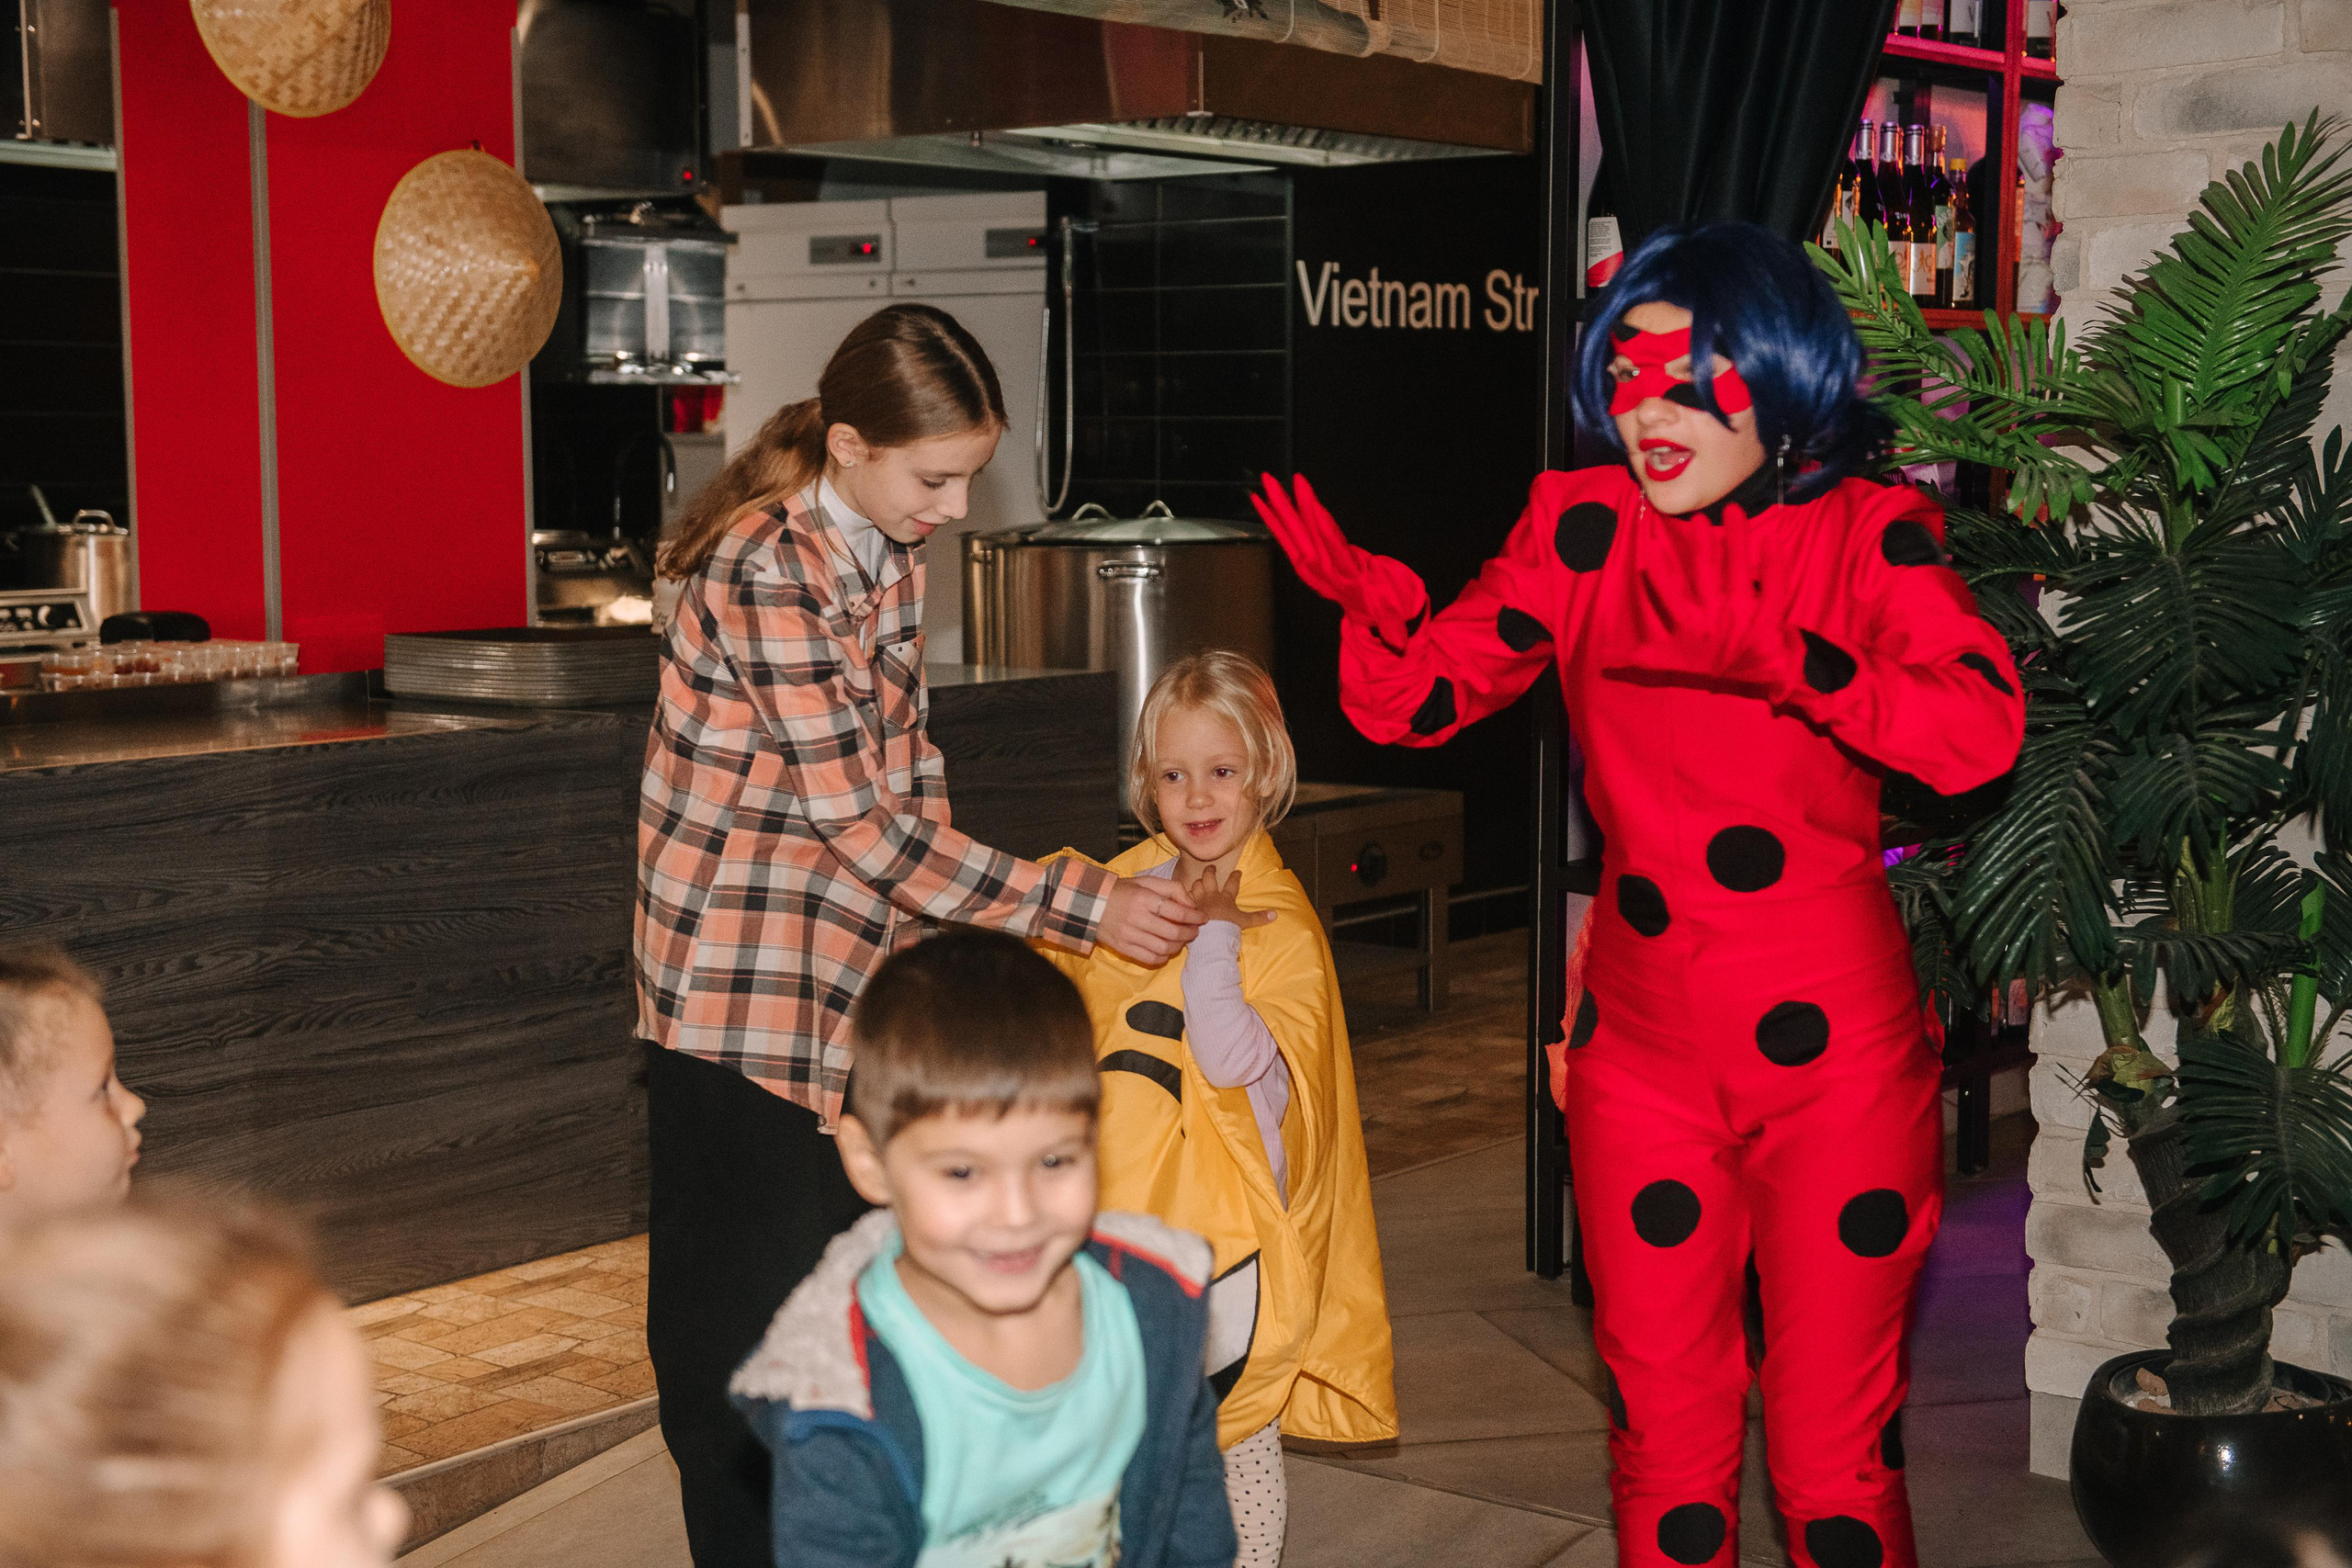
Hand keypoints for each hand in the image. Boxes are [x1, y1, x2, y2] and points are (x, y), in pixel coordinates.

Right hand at [1098, 876, 1204, 965]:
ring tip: (1182, 939)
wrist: (1091, 904)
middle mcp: (1137, 918)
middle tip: (1195, 930)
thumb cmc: (1123, 891)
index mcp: (1144, 898)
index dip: (1195, 916)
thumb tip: (1191, 902)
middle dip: (1190, 933)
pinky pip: (1150, 958)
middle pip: (1174, 932)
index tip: (1202, 917)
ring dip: (1179, 946)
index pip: (1178, 912)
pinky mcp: (1124, 948)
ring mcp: (1130, 935)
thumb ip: (1172, 888)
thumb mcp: (1146, 881)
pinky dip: (1164, 957)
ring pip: (1164, 948)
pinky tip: (1167, 949)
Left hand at [1184, 867, 1277, 933]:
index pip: (1232, 883)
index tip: (1237, 871)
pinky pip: (1184, 897)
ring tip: (1199, 881)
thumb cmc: (1228, 928)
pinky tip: (1184, 896)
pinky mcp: (1188, 908)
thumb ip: (1259, 917)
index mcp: (1226, 898)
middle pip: (1209, 877)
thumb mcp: (1245, 922)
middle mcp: (1211, 896)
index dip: (1236, 876)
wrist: (1210, 937)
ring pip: (1196, 884)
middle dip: (1210, 870)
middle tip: (1212, 867)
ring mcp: (1198, 901)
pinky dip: (1184, 896)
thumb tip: (1276, 914)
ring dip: (1198, 882)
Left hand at [1252, 473, 1427, 640]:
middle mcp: (1321, 570)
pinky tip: (1264, 502)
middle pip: (1302, 534)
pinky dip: (1276, 519)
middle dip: (1287, 507)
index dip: (1324, 528)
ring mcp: (1311, 565)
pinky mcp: (1306, 561)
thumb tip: (1398, 640)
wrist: (1367, 616)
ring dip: (1278, 506)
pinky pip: (1287, 537)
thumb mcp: (1390, 618)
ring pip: (1292, 532)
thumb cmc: (1382, 607)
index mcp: (1344, 579)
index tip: (1314, 506)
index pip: (1334, 549)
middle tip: (1272, 481)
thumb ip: (1393, 626)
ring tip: (1266, 482)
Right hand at [1600, 526, 1791, 691]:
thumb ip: (1637, 658)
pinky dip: (1774, 564)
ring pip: (1739, 569)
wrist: (1750, 680)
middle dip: (1701, 543)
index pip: (1671, 591)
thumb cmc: (1705, 666)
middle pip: (1707, 571)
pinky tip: (1770, 540)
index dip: (1660, 569)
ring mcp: (1744, 611)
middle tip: (1698, 519)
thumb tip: (1602, 660)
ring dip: (1737, 539)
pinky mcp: (1769, 613)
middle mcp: (1716, 613)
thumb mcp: (1667, 663)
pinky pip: (1775, 585)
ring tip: (1733, 510)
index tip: (1650, 546)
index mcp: (1689, 623)